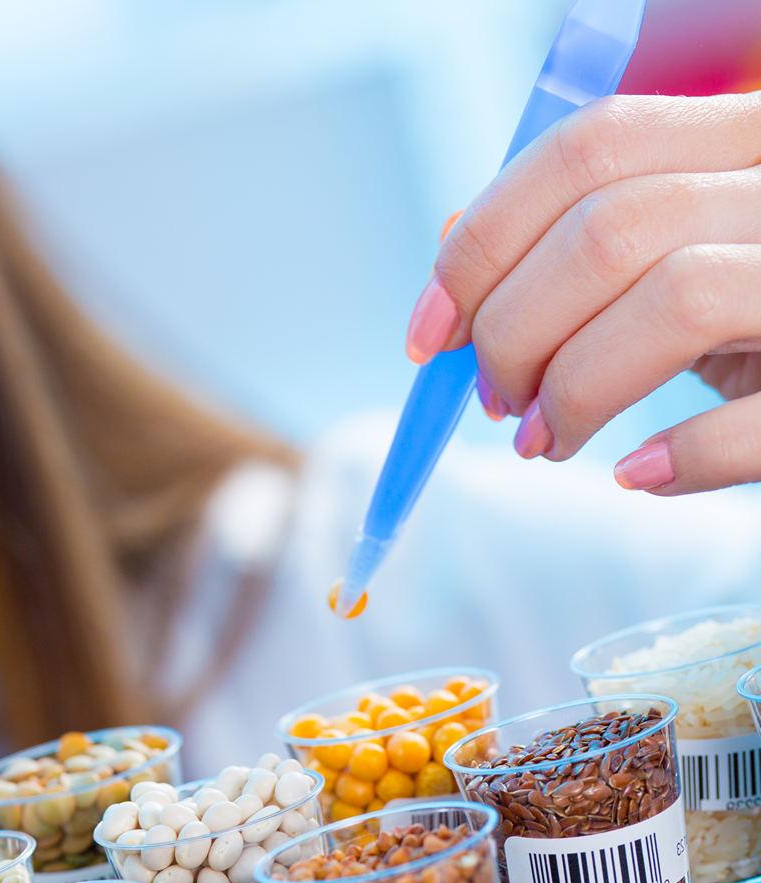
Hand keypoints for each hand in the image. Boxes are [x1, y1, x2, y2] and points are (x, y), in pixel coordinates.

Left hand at [406, 91, 760, 494]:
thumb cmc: (758, 318)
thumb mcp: (680, 253)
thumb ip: (584, 238)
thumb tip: (451, 240)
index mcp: (746, 135)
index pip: (591, 148)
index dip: (483, 243)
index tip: (430, 333)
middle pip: (612, 229)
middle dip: (515, 329)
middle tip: (496, 401)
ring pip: (677, 296)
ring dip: (577, 387)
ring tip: (546, 440)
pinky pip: (760, 416)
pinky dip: (683, 454)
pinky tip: (638, 474)